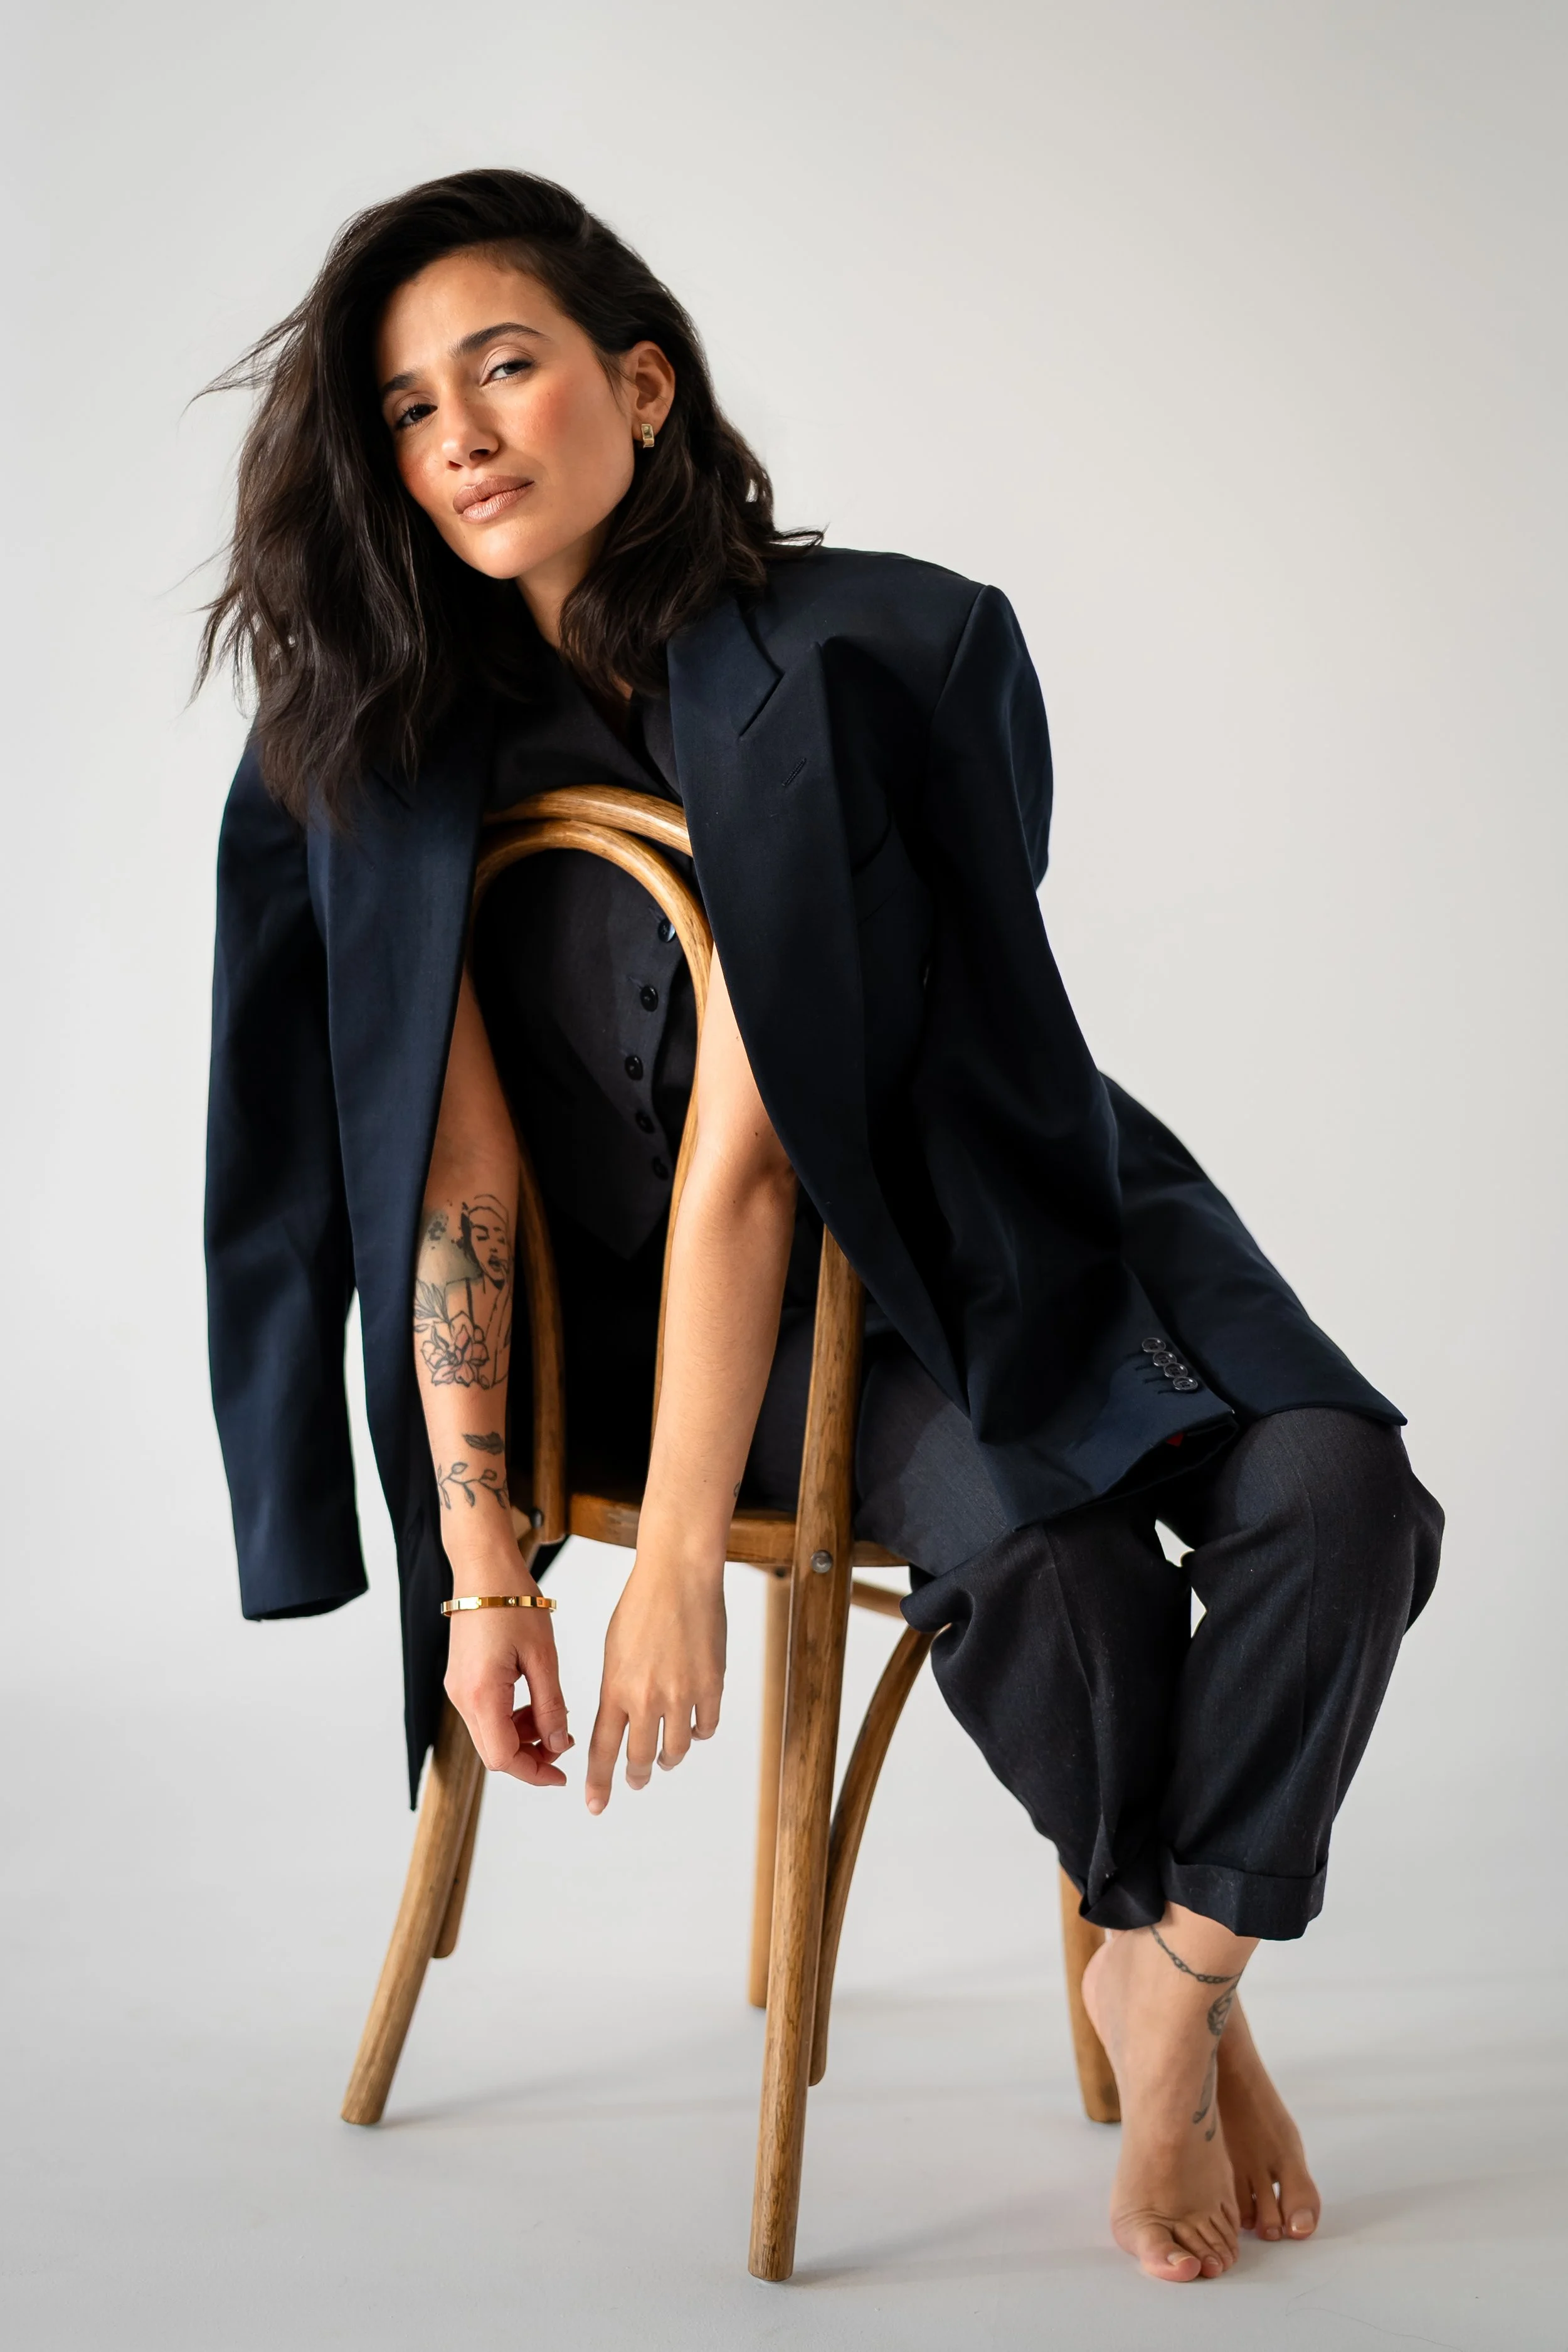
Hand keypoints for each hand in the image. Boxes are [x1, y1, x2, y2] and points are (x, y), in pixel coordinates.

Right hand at [443, 1553, 571, 1785]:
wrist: (483, 1568)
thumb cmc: (513, 1602)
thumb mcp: (543, 1656)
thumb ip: (550, 1705)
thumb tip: (558, 1744)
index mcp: (482, 1694)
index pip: (503, 1758)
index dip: (534, 1772)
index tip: (562, 1774)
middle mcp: (462, 1697)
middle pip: (494, 1752)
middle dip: (531, 1757)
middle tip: (563, 1743)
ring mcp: (458, 1689)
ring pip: (489, 1735)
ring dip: (522, 1737)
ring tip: (553, 1717)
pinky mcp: (461, 1680)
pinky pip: (485, 1714)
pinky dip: (510, 1719)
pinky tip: (533, 1702)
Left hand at [585, 1557, 726, 1812]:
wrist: (679, 1576)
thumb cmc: (642, 1606)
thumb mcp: (614, 1651)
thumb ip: (616, 1689)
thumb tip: (622, 1718)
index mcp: (615, 1688)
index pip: (603, 1749)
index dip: (599, 1782)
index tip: (596, 1805)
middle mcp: (647, 1698)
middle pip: (642, 1758)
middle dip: (637, 1775)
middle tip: (637, 1780)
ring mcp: (682, 1694)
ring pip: (677, 1749)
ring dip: (669, 1758)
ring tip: (666, 1757)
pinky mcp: (712, 1685)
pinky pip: (706, 1726)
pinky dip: (699, 1732)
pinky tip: (694, 1726)